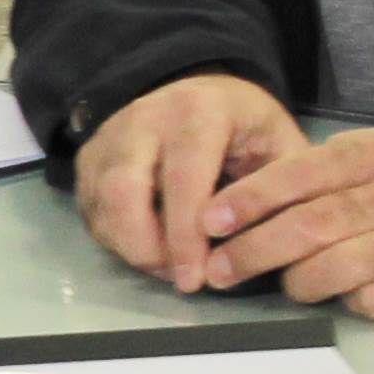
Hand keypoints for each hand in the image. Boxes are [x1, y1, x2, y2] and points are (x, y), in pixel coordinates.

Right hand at [74, 73, 308, 291]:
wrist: (207, 93)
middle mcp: (145, 116)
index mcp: (198, 110)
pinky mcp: (91, 155)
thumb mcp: (282, 148)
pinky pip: (91, 210)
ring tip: (168, 265)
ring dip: (130, 247)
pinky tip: (151, 246)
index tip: (196, 279)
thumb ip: (280, 193)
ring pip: (100, 205)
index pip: (182, 179)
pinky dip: (116, 239)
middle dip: (144, 248)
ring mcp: (111, 134)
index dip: (185, 236)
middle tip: (177, 278)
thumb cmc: (248, 129)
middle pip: (122, 191)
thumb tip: (266, 247)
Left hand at [196, 119, 373, 317]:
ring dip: (296, 282)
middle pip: (307, 227)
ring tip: (283, 284)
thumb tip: (269, 191)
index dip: (249, 199)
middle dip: (252, 250)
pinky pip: (373, 302)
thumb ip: (343, 163)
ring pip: (333, 270)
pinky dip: (348, 301)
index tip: (209, 219)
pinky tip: (343, 294)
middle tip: (217, 269)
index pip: (300, 175)